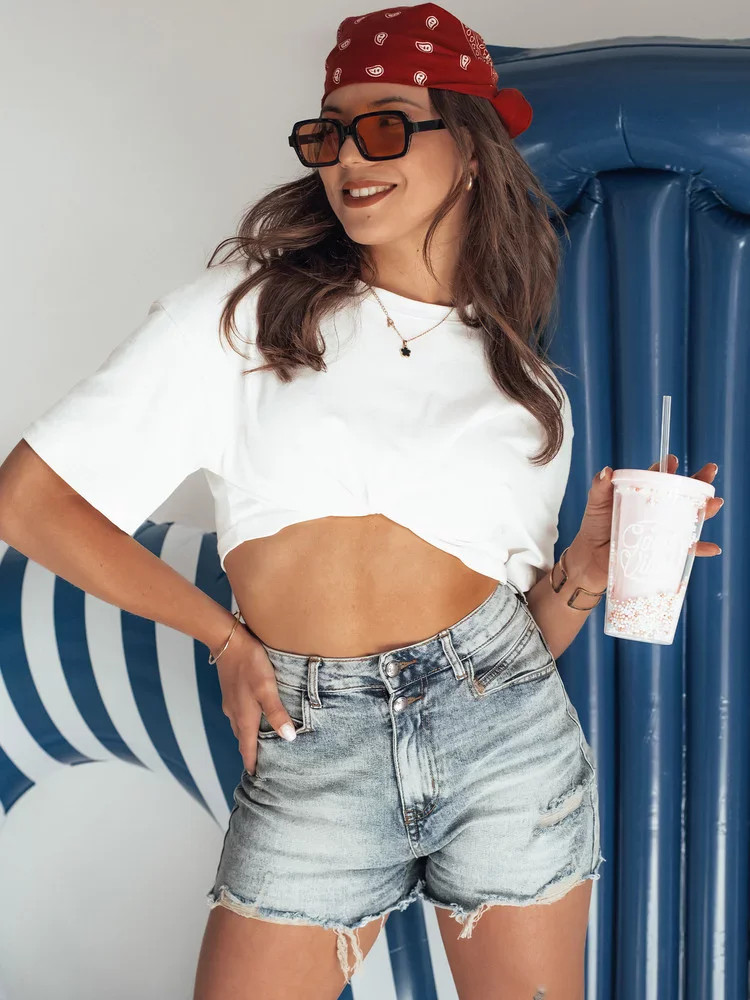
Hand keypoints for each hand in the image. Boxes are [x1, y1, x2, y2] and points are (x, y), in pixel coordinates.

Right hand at [212, 623, 297, 775]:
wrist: (228, 641)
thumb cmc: (250, 664)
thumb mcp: (267, 688)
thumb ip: (276, 713)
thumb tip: (288, 738)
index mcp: (244, 717)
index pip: (247, 748)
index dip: (252, 763)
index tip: (256, 777)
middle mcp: (235, 713)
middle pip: (243, 739)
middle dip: (251, 752)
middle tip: (263, 763)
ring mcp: (231, 702)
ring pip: (241, 726)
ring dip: (249, 737)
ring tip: (262, 744)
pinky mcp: (231, 692)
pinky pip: (239, 714)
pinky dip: (247, 722)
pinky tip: (255, 716)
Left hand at [571, 454, 724, 586]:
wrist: (591, 558)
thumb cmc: (595, 527)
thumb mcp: (597, 503)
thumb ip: (600, 487)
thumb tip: (606, 471)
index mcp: (644, 495)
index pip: (659, 478)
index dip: (668, 468)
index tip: (672, 461)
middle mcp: (658, 511)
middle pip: (683, 494)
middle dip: (699, 482)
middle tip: (710, 470)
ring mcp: (663, 531)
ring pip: (690, 518)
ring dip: (706, 511)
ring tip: (715, 502)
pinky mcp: (664, 551)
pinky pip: (686, 550)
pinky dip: (700, 549)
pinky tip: (712, 547)